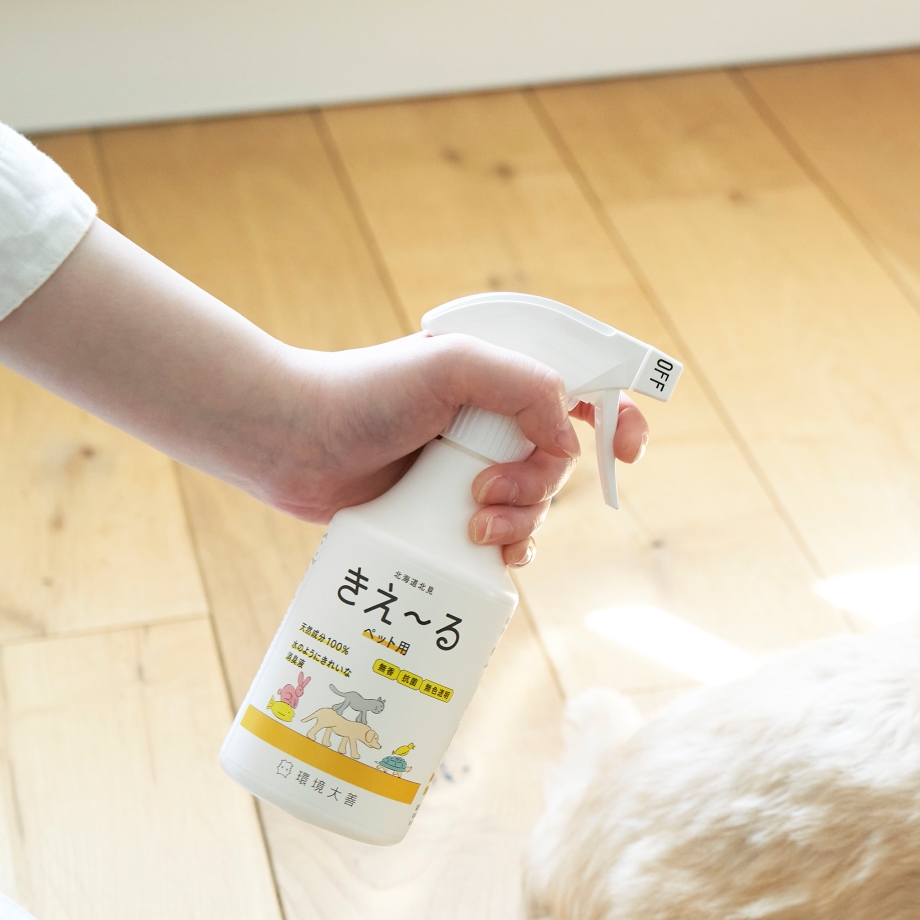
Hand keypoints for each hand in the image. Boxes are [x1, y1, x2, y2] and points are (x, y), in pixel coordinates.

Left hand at [0, 221, 651, 568]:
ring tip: (471, 521)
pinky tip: (489, 553)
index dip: (618, 420)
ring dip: (520, 521)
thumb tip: (567, 440)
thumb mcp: (456, 366)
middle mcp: (494, 424)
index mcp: (503, 380)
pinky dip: (509, 549)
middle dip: (542, 484)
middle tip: (488, 489)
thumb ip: (526, 387)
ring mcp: (473, 470)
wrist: (291, 439)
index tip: (627, 450)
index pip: (585, 393)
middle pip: (565, 463)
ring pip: (539, 507)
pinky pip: (507, 540)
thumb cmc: (364, 391)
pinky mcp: (448, 514)